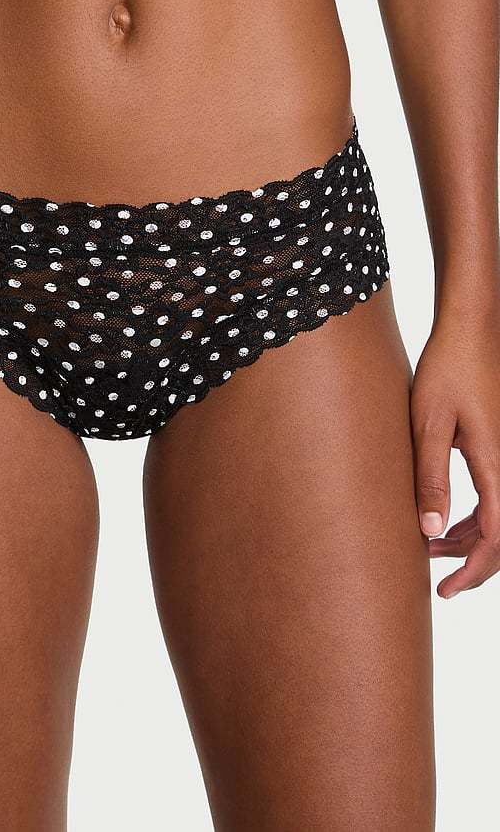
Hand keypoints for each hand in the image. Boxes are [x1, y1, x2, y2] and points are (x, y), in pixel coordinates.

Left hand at [411, 314, 499, 598]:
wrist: (471, 330)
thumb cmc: (447, 370)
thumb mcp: (428, 424)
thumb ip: (430, 477)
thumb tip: (429, 529)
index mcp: (497, 466)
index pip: (495, 538)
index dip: (473, 571)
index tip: (445, 590)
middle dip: (472, 562)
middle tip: (436, 579)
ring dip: (469, 539)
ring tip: (429, 548)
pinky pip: (496, 497)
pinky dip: (474, 517)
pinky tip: (444, 522)